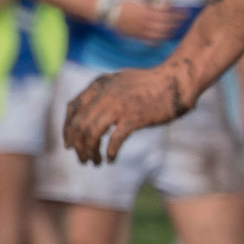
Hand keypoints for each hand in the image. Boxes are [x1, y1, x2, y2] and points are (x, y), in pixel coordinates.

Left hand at [63, 67, 183, 164]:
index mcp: (99, 84)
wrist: (176, 81)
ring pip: (92, 134)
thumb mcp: (117, 82)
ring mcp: (119, 105)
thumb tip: (84, 118)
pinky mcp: (135, 117)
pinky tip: (111, 159)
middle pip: (80, 125)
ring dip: (90, 151)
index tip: (69, 145)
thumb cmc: (148, 85)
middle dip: (78, 146)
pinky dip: (110, 152)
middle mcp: (105, 94)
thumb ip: (100, 94)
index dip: (67, 129)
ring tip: (94, 162)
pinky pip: (115, 139)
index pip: (72, 109)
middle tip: (82, 159)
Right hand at [113, 0, 183, 41]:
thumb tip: (163, 6)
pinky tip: (162, 38)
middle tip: (184, 19)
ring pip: (160, 33)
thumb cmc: (123, 3)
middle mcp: (145, 21)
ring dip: (170, 31)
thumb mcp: (139, 0)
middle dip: (176, 21)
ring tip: (176, 29)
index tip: (184, 11)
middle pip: (166, 23)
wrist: (108, 11)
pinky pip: (149, 40)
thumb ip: (151, 5)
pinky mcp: (136, 35)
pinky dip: (158, 39)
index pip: (167, 12)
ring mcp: (141, 29)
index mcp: (147, 10)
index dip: (176, 12)